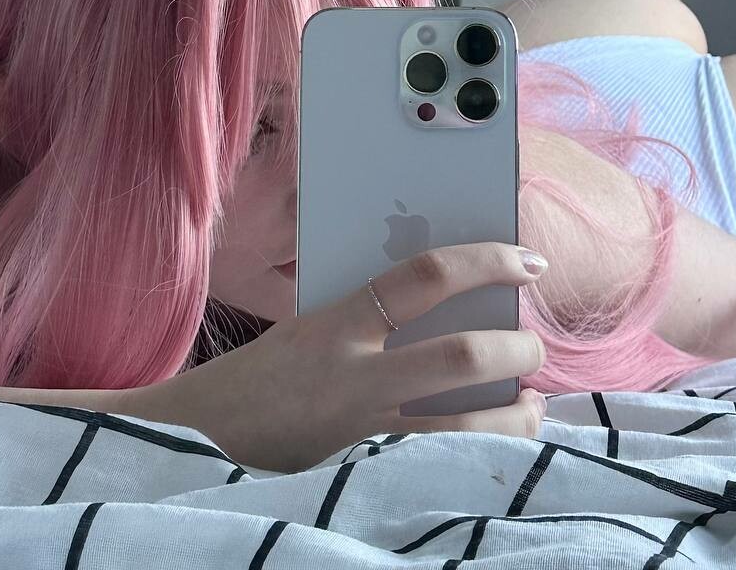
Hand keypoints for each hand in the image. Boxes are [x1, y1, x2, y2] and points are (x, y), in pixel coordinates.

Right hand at [119, 242, 549, 471]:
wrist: (199, 438)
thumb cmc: (260, 373)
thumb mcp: (309, 323)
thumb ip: (372, 311)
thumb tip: (450, 294)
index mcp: (337, 321)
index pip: (426, 276)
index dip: (486, 262)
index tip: (528, 261)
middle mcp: (354, 376)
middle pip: (458, 357)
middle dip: (513, 349)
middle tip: (536, 345)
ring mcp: (362, 432)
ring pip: (462, 428)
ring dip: (513, 415)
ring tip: (535, 404)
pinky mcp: (365, 474)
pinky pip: (438, 463)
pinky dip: (481, 454)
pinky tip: (502, 448)